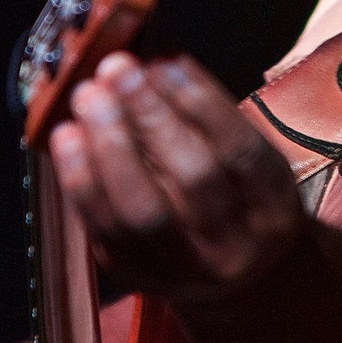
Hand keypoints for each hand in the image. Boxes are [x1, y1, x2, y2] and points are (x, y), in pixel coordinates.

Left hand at [48, 53, 303, 307]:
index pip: (242, 152)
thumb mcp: (246, 162)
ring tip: (89, 97)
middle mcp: (233, 244)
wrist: (237, 277)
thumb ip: (206, 121)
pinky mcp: (139, 275)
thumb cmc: (236, 198)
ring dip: (110, 146)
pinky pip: (104, 229)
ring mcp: (184, 268)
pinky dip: (81, 179)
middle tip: (118, 71)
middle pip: (194, 178)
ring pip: (143, 211)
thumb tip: (149, 71)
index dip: (203, 104)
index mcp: (271, 207)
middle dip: (151, 116)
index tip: (166, 65)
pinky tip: (70, 137)